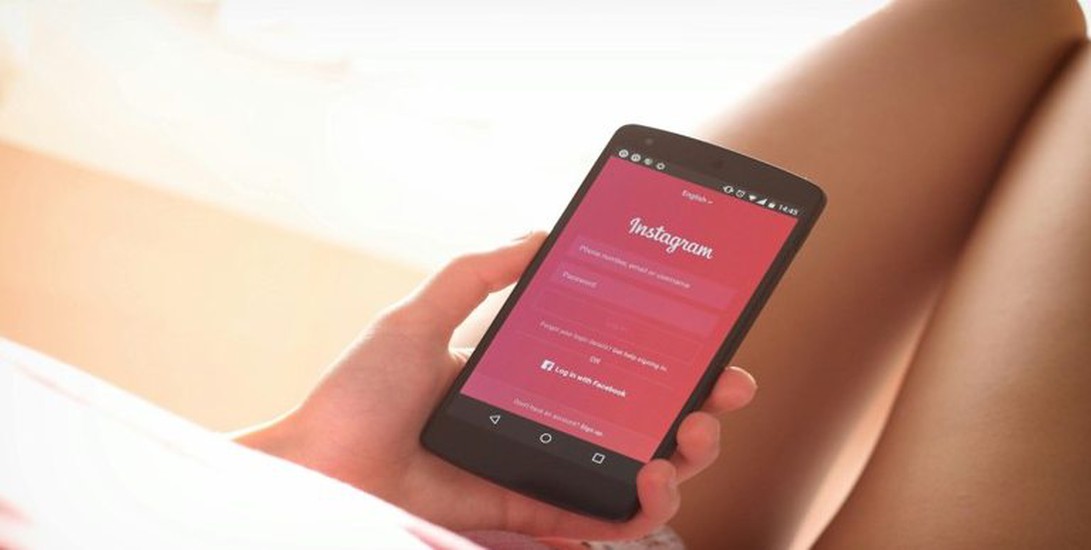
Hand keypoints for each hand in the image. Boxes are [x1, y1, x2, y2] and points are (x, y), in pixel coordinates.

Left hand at [237, 232, 757, 540]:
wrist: (317, 464)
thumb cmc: (357, 392)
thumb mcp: (419, 316)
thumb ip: (477, 273)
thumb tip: (539, 233)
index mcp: (531, 380)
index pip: (621, 373)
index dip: (676, 368)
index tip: (716, 356)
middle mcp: (545, 429)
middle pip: (643, 429)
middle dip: (696, 419)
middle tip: (715, 402)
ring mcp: (538, 475)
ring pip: (634, 484)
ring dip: (678, 469)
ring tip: (680, 447)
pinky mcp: (523, 518)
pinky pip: (593, 525)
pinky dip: (629, 518)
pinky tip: (646, 491)